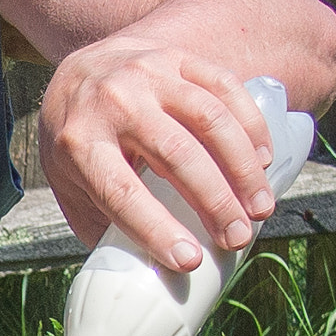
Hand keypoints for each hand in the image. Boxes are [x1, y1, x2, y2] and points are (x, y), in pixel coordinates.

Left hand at [38, 38, 275, 272]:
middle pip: (175, 156)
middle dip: (215, 202)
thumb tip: (144, 278)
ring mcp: (147, 74)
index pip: (120, 192)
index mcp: (79, 144)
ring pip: (208, 120)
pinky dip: (250, 125)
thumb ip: (102, 225)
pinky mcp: (177, 57)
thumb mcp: (71, 185)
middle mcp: (113, 103)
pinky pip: (224, 87)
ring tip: (260, 208)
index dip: (157, 229)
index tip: (190, 262)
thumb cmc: (79, 144)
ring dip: (242, 168)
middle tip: (239, 239)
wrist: (79, 71)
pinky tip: (264, 159)